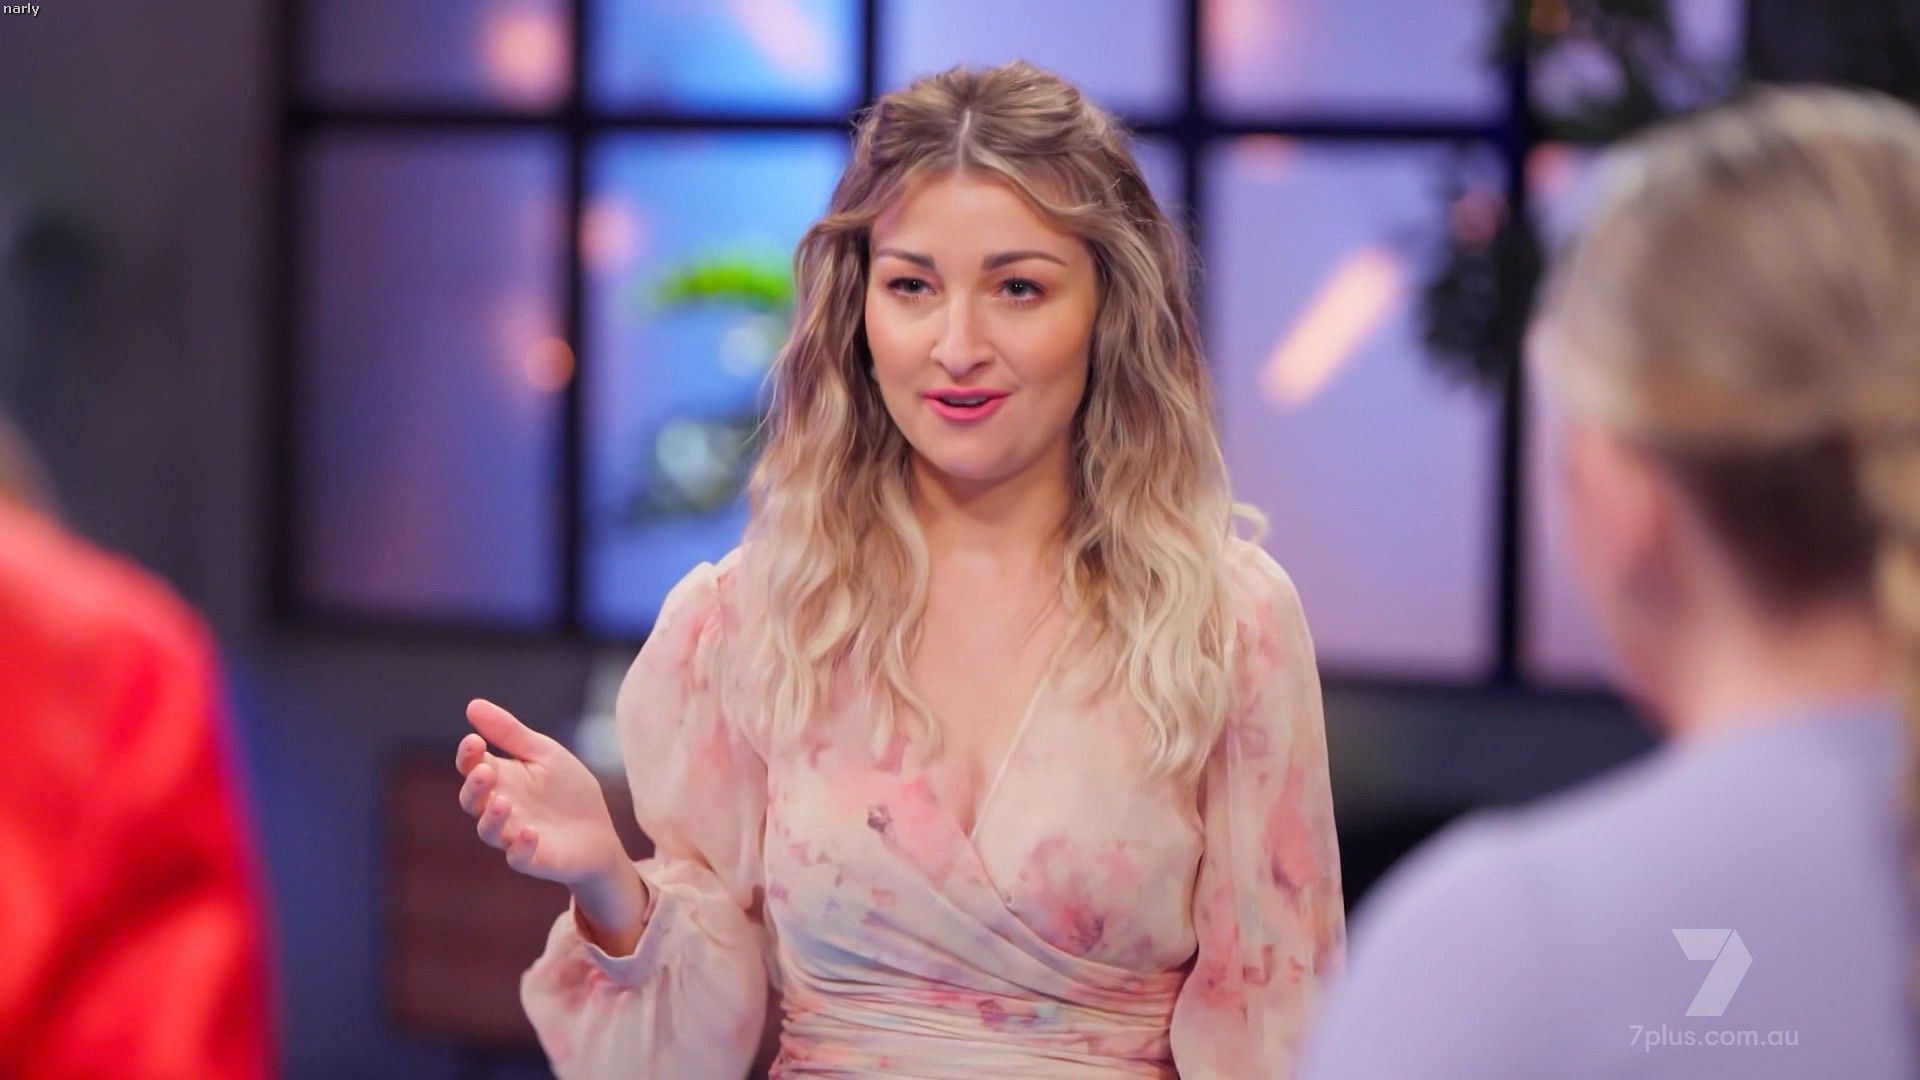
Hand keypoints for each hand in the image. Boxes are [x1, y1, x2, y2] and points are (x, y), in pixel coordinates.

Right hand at [455, 698, 628, 890]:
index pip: (471, 767)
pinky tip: (530, 832)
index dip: (468, 755)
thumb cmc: (567, 790)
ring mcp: (512, 836)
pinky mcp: (533, 859)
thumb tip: (472, 705)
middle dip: (474, 787)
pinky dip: (520, 847)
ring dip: (492, 817)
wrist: (599, 831)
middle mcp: (499, 809)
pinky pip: (518, 858)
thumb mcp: (543, 753)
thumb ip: (510, 732)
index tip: (474, 740)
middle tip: (484, 771)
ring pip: (488, 831)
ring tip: (502, 801)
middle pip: (471, 801)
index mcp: (500, 780)